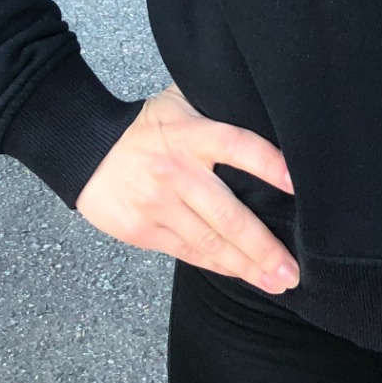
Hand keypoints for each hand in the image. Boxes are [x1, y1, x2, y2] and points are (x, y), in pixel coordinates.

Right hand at [76, 82, 300, 292]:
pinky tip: (239, 274)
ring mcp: (160, 205)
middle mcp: (178, 172)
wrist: (84, 147)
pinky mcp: (144, 230)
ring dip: (246, 266)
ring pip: (210, 243)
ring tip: (276, 281)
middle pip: (228, 215)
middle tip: (292, 269)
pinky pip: (188, 252)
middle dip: (263, 247)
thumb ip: (216, 106)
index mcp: (192, 135)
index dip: (269, 165)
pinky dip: (217, 266)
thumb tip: (259, 103)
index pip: (238, 146)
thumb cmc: (143, 124)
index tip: (297, 185)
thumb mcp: (180, 101)